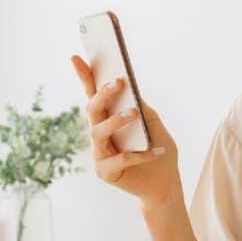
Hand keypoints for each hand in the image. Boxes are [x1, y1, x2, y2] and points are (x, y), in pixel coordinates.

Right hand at [70, 54, 179, 208]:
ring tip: (134, 113)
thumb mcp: (155, 125)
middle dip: (103, 94)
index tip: (76, 56)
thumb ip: (143, 109)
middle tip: (119, 82)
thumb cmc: (159, 150)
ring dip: (116, 121)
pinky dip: (140, 154)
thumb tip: (132, 91)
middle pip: (93, 110)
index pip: (93, 94)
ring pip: (99, 132)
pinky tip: (156, 151)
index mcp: (109, 118)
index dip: (84, 76)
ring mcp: (99, 154)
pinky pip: (120, 159)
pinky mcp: (105, 172)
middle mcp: (100, 134)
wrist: (165, 184)